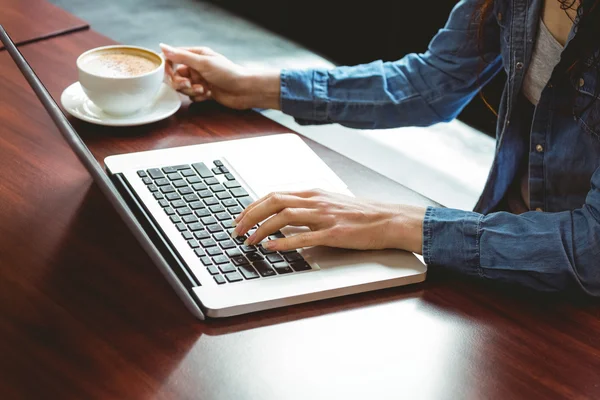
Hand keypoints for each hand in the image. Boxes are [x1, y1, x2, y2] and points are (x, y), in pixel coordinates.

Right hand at [159, 43, 280, 109]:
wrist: (245, 90)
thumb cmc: (227, 73)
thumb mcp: (203, 63)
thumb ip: (181, 56)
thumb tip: (162, 47)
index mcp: (196, 55)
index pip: (173, 58)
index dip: (168, 68)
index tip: (171, 76)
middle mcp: (197, 66)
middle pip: (176, 75)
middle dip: (180, 82)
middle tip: (190, 85)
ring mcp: (201, 80)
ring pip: (184, 87)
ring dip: (191, 91)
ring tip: (203, 90)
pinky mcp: (205, 92)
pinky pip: (193, 96)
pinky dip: (198, 97)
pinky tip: (209, 95)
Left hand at [231, 189, 425, 253]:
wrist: (388, 219)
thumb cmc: (361, 214)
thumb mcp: (330, 204)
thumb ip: (307, 208)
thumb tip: (283, 217)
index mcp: (313, 193)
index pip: (274, 194)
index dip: (253, 206)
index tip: (240, 218)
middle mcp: (315, 201)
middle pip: (273, 202)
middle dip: (250, 215)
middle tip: (236, 230)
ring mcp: (324, 216)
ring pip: (283, 216)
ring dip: (261, 229)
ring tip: (249, 240)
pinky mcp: (334, 233)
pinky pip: (303, 236)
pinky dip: (284, 242)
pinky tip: (272, 248)